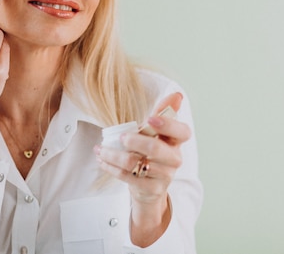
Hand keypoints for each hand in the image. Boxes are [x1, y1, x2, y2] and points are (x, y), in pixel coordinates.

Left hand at [95, 92, 190, 245]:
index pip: (182, 131)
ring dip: (114, 155)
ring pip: (136, 163)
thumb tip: (177, 95)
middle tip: (121, 137)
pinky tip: (103, 161)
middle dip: (135, 141)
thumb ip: (164, 112)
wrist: (150, 186)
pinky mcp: (152, 188)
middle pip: (155, 148)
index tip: (150, 119)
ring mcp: (165, 175)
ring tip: (101, 150)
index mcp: (177, 141)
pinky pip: (128, 177)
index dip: (168, 125)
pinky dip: (111, 167)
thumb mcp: (157, 133)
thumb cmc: (152, 152)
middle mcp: (174, 158)